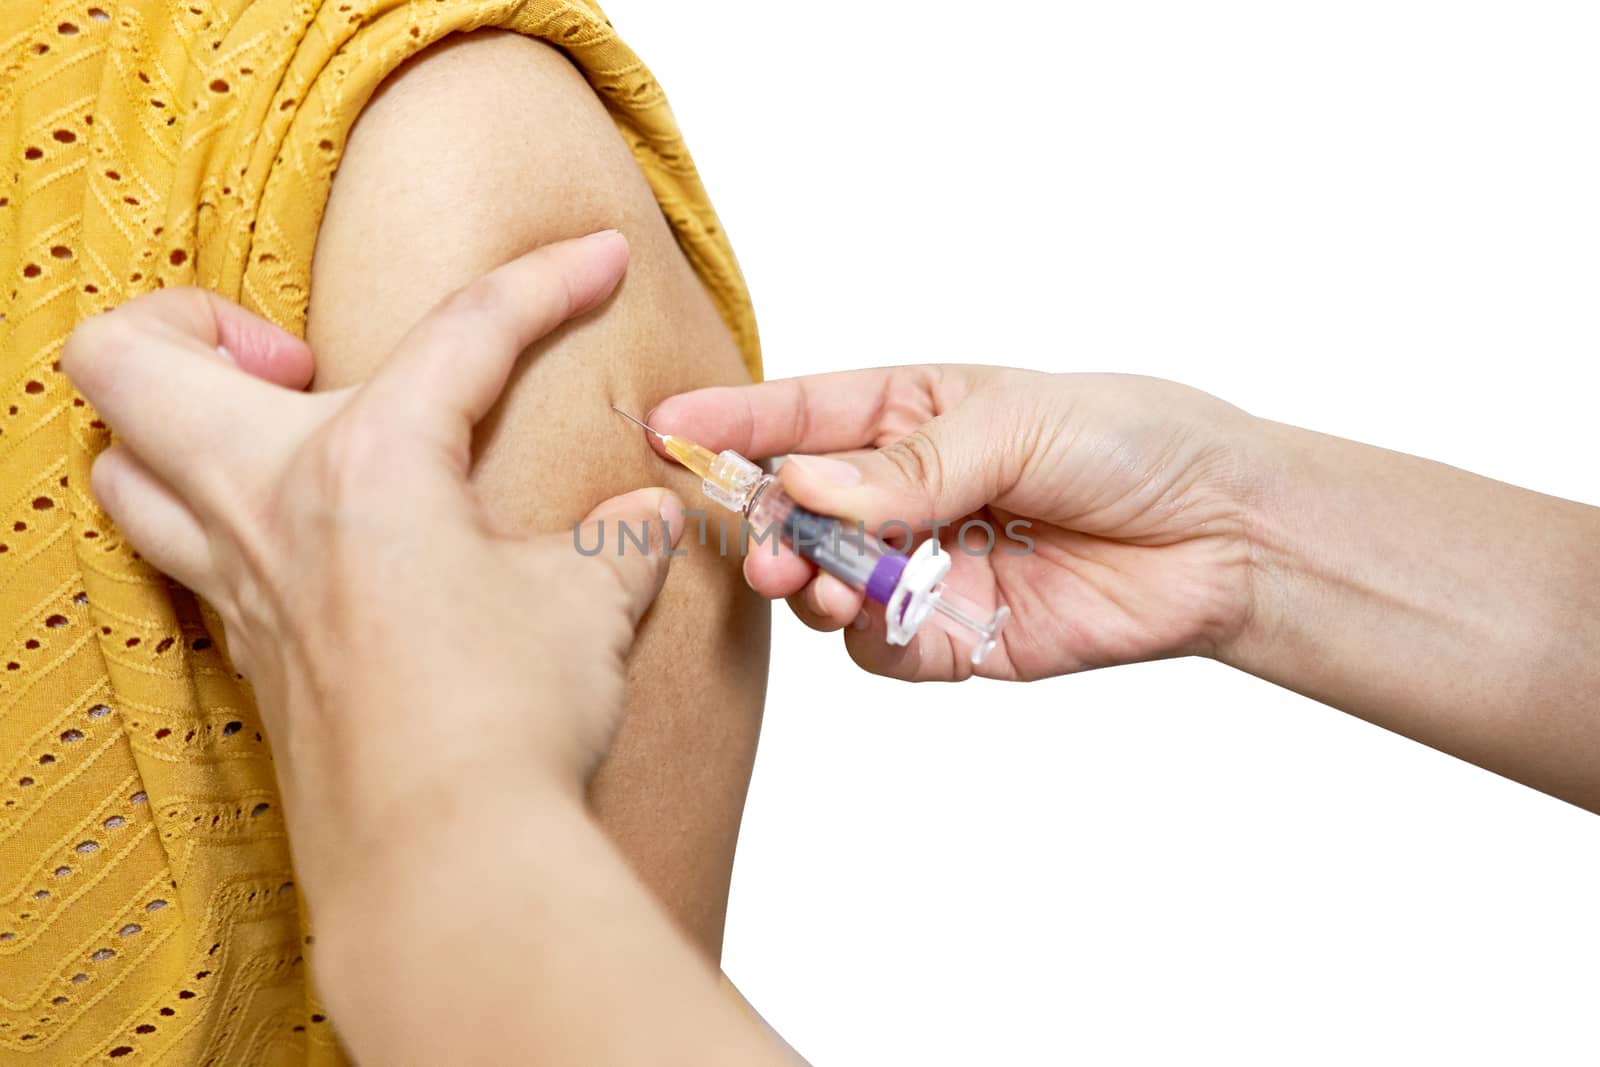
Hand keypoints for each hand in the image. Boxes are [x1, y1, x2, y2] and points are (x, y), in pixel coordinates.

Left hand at [62, 231, 685, 898]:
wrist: (447, 863)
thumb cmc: (508, 723)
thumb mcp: (590, 605)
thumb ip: (617, 539)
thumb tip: (650, 510)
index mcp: (366, 465)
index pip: (466, 330)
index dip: (548, 281)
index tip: (600, 258)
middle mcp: (268, 509)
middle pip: (133, 359)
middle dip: (195, 321)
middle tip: (300, 357)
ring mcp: (237, 587)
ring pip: (120, 465)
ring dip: (177, 426)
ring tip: (281, 437)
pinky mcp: (245, 655)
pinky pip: (178, 553)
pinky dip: (216, 519)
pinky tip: (313, 544)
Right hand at [651, 366, 1263, 681]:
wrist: (1223, 534)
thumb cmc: (1129, 441)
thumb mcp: (1016, 421)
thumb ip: (908, 465)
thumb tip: (807, 488)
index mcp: (913, 413)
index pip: (801, 415)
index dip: (732, 424)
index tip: (664, 431)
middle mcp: (907, 490)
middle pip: (799, 510)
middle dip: (766, 527)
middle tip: (761, 548)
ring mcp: (926, 564)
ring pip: (826, 584)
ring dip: (810, 587)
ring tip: (820, 586)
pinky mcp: (956, 635)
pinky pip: (881, 648)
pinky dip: (871, 639)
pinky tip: (890, 621)